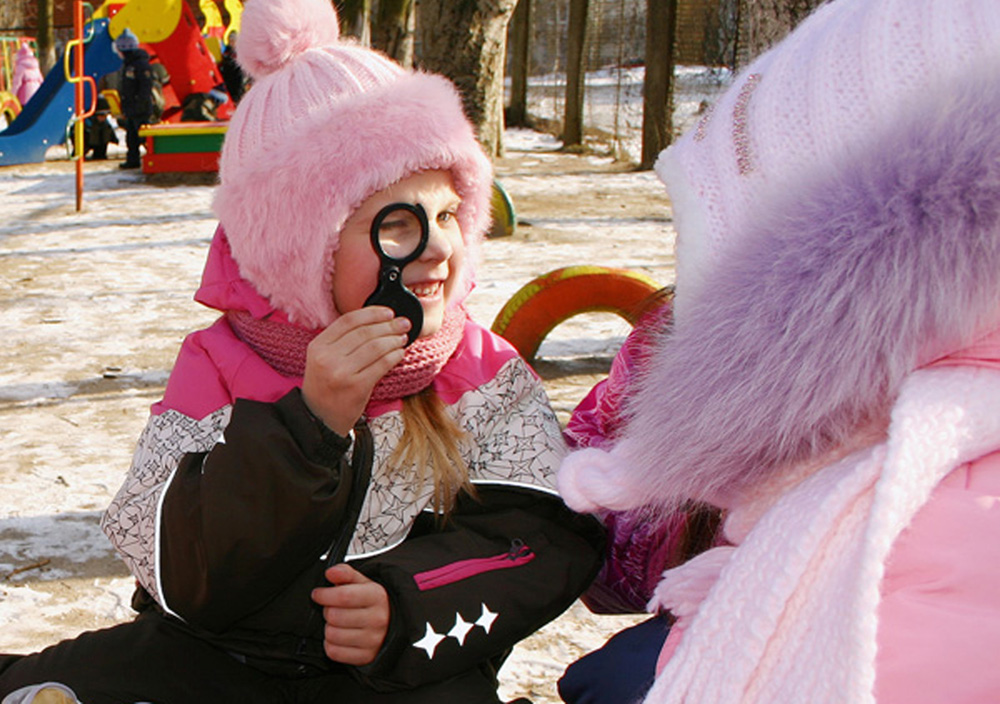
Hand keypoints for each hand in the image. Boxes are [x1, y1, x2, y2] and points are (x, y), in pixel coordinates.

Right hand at [301, 307, 410, 434]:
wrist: (320, 419)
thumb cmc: (326, 386)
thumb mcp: (322, 358)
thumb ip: (341, 340)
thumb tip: (376, 321)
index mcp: (318, 346)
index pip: (349, 320)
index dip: (372, 313)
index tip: (388, 312)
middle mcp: (328, 357)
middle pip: (365, 332)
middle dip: (389, 325)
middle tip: (404, 323)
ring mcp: (342, 372)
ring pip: (376, 347)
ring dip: (394, 340)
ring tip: (403, 338)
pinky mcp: (357, 387)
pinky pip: (382, 365)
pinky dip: (394, 356)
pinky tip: (400, 353)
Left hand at [311, 563, 390, 665]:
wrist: (391, 624)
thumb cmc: (373, 602)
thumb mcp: (363, 582)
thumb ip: (346, 573)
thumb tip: (331, 572)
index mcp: (377, 597)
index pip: (344, 596)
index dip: (324, 594)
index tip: (318, 594)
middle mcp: (377, 619)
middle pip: (334, 616)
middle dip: (327, 610)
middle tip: (332, 608)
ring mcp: (372, 640)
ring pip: (332, 635)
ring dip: (329, 627)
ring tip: (338, 622)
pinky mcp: (365, 657)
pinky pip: (334, 652)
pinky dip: (331, 644)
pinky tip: (339, 636)